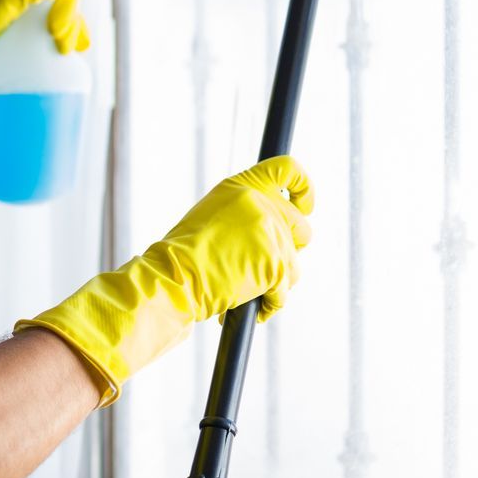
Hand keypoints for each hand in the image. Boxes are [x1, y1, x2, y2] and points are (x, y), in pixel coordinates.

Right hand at [14, 156, 314, 404]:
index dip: (305, 187)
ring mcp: (270, 232)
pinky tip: (253, 308)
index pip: (289, 168)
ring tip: (248, 292)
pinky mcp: (275, 263)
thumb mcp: (213, 217)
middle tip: (262, 267)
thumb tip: (277, 229)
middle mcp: (260, 203)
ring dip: (276, 283)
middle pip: (301, 226)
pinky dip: (270, 304)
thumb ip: (247, 214)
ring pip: (295, 265)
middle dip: (288, 251)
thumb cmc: (183, 257)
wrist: (172, 278)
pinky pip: (285, 291)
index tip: (305, 205)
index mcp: (241, 187)